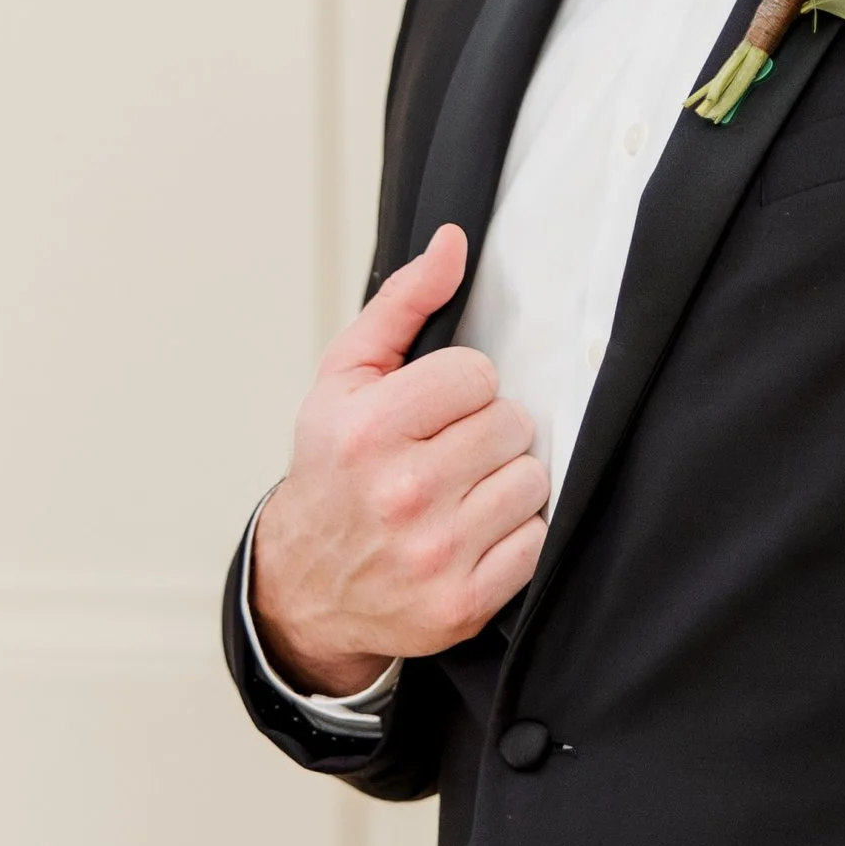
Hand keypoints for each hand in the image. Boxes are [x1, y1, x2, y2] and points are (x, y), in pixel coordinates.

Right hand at [248, 225, 548, 692]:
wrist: (308, 584)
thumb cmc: (333, 471)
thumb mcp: (345, 379)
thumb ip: (402, 304)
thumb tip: (454, 243)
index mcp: (367, 430)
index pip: (478, 374)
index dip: (462, 387)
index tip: (434, 409)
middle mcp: (400, 493)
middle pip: (511, 424)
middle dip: (487, 431)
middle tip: (450, 451)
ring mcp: (434, 553)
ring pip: (532, 480)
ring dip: (506, 481)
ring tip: (462, 491)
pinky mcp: (463, 602)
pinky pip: (536, 541)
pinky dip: (514, 535)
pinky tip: (472, 532)